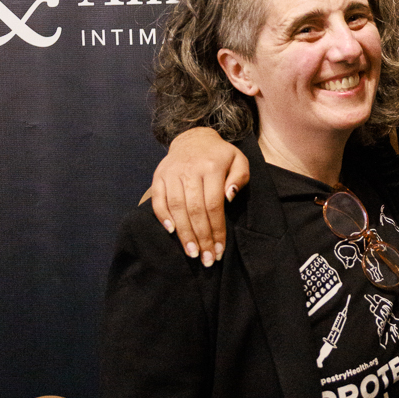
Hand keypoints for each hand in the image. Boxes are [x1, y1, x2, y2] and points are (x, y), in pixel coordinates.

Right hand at [150, 128, 247, 263]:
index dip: (216, 230)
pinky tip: (172, 232)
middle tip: (205, 259)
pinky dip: (163, 217)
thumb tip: (229, 196)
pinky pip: (158, 200)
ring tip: (191, 253)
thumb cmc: (220, 156)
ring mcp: (172, 173)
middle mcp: (190, 170)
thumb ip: (240, 178)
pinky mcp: (159, 176)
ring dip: (183, 233)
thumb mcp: (239, 160)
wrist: (194, 138)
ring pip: (176, 207)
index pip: (214, 205)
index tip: (219, 250)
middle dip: (201, 238)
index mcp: (212, 167)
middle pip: (195, 210)